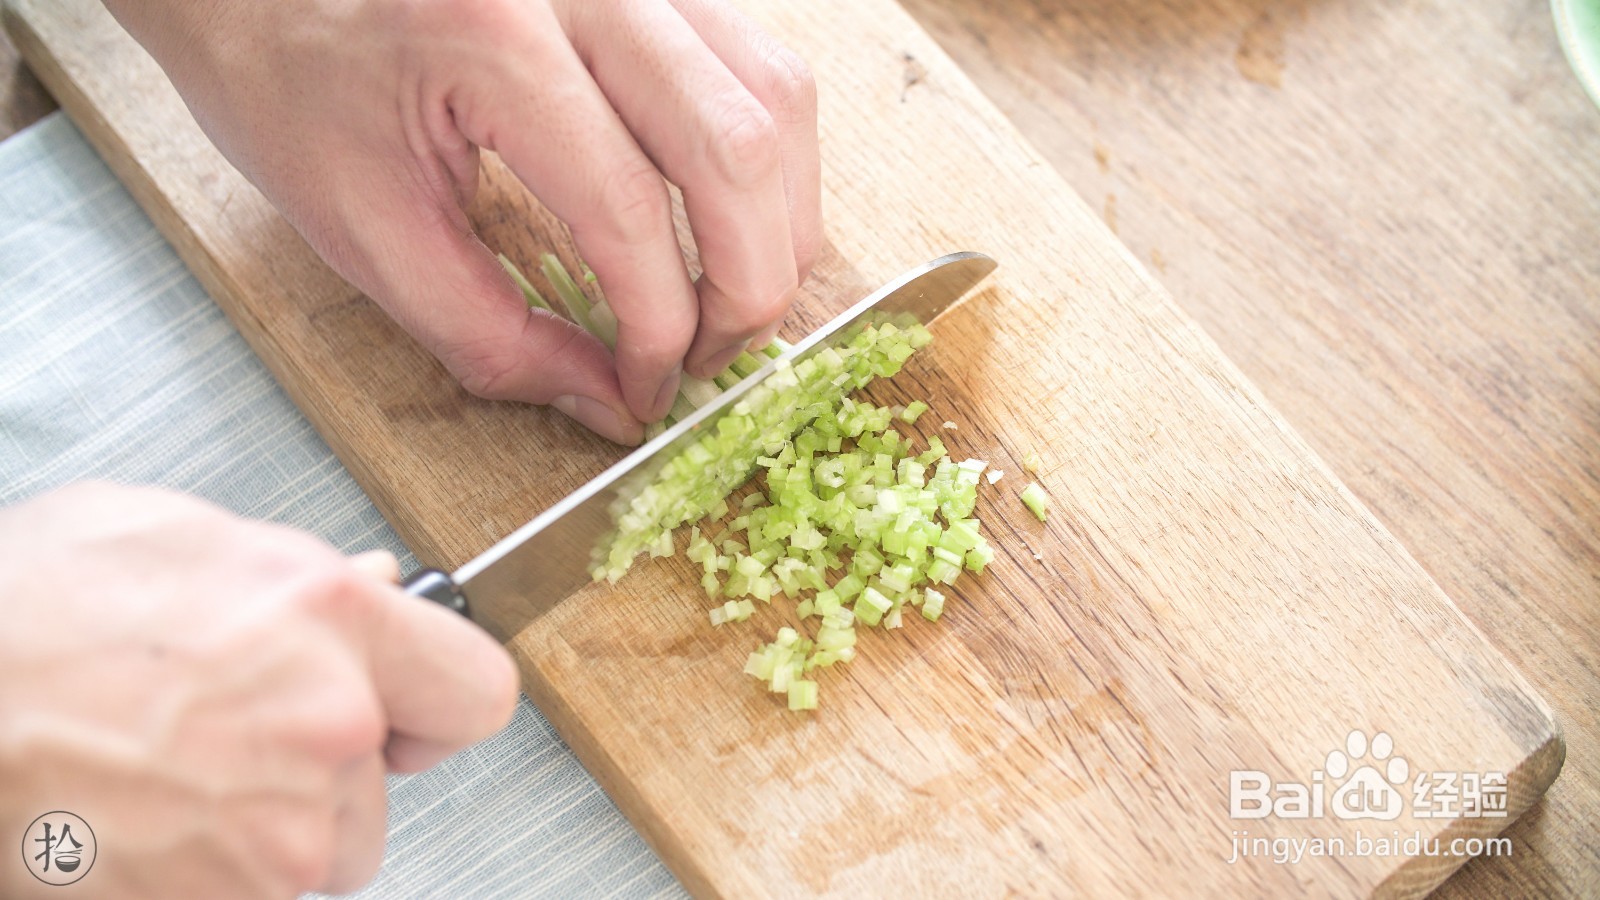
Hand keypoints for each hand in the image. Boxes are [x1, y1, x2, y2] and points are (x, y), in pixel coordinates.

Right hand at [0, 484, 517, 897]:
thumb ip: (298, 573)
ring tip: (169, 773)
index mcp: (327, 618)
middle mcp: (321, 725)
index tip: (410, 710)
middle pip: (380, 787)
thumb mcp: (172, 536)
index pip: (474, 689)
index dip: (440, 702)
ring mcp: (273, 831)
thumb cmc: (22, 614)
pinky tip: (141, 816)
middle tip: (230, 734)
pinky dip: (207, 871)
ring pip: (315, 852)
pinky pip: (250, 895)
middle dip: (324, 770)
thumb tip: (366, 587)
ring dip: (265, 826)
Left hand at [103, 0, 821, 442]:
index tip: (646, 393)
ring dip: (778, 222)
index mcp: (490, 38)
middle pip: (738, 148)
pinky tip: (730, 220)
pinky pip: (760, 68)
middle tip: (709, 360)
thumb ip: (490, 333)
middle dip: (749, 286)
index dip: (659, 328)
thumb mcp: (364, 229)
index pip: (629, 209)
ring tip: (731, 298)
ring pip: (776, 100)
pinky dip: (764, 163)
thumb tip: (608, 402)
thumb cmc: (290, 80)